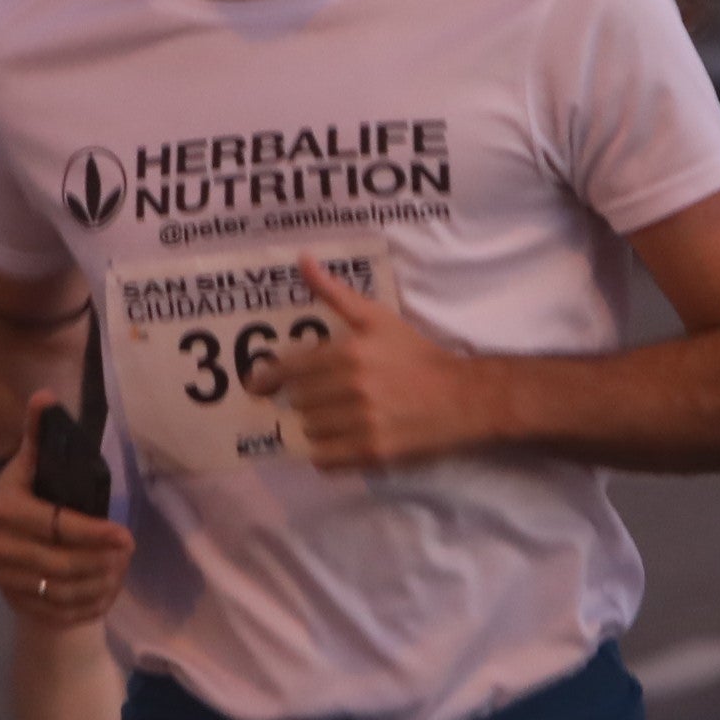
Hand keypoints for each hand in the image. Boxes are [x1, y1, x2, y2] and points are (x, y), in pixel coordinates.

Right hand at [0, 400, 131, 626]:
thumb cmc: (28, 494)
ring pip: (63, 592)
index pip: (55, 526)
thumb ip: (39, 435)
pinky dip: (88, 606)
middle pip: (61, 564)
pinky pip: (59, 613)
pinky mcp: (15, 604)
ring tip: (120, 570)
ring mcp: (5, 580)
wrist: (2, 534)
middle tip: (127, 552)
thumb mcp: (31, 464)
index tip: (125, 536)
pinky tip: (106, 592)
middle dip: (101, 561)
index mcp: (5, 510)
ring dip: (99, 584)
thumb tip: (45, 396)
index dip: (93, 533)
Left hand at [270, 260, 487, 470]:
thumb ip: (335, 293)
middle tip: (323, 397)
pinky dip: (325, 454)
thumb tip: (302, 260)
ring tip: (337, 417)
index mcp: (348, 353)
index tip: (258, 386)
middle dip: (305, 399)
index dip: (268, 379)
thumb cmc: (416, 354)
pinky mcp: (371, 452)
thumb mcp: (377, 318)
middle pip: (299, 402)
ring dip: (316, 426)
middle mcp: (351, 387)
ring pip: (309, 430)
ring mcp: (361, 422)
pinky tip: (340, 442)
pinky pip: (324, 460)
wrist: (461, 396)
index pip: (289, 370)